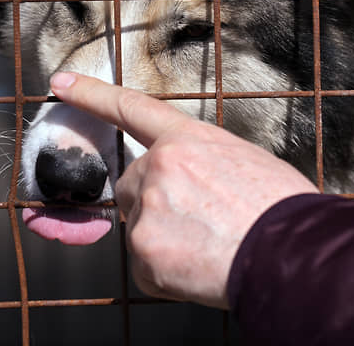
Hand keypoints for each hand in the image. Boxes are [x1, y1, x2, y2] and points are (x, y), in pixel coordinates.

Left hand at [50, 72, 318, 307]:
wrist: (292, 252)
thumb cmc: (280, 207)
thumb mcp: (245, 161)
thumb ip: (204, 162)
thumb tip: (195, 180)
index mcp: (188, 139)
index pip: (131, 108)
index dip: (92, 93)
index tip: (61, 83)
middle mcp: (160, 166)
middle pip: (131, 184)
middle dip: (151, 200)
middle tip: (195, 220)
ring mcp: (148, 210)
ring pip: (139, 226)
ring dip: (162, 237)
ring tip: (207, 245)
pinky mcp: (145, 254)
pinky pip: (145, 264)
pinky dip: (165, 270)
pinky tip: (199, 266)